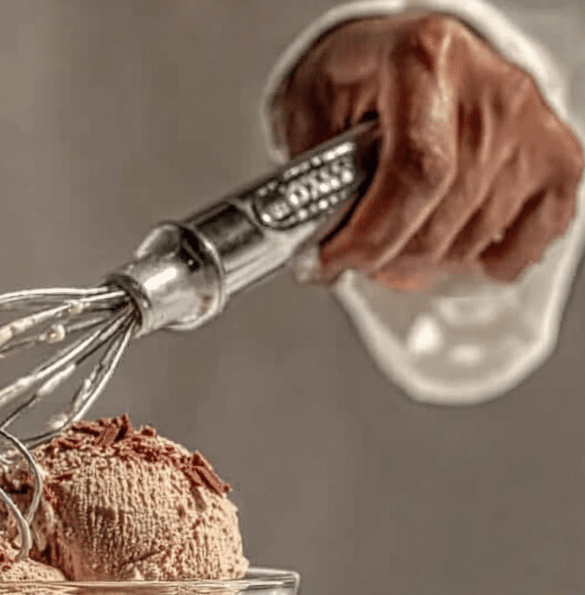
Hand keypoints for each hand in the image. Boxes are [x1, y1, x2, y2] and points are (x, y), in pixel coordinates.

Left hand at [278, 13, 582, 291]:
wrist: (405, 57)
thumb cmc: (358, 82)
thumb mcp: (311, 106)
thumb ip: (313, 169)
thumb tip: (318, 238)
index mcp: (424, 60)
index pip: (416, 169)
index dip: (371, 234)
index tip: (333, 259)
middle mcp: (489, 89)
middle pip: (442, 215)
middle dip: (386, 255)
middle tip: (356, 253)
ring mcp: (529, 126)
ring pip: (471, 240)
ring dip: (422, 262)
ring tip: (393, 240)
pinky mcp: (556, 162)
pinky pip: (519, 247)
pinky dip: (475, 264)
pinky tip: (442, 241)